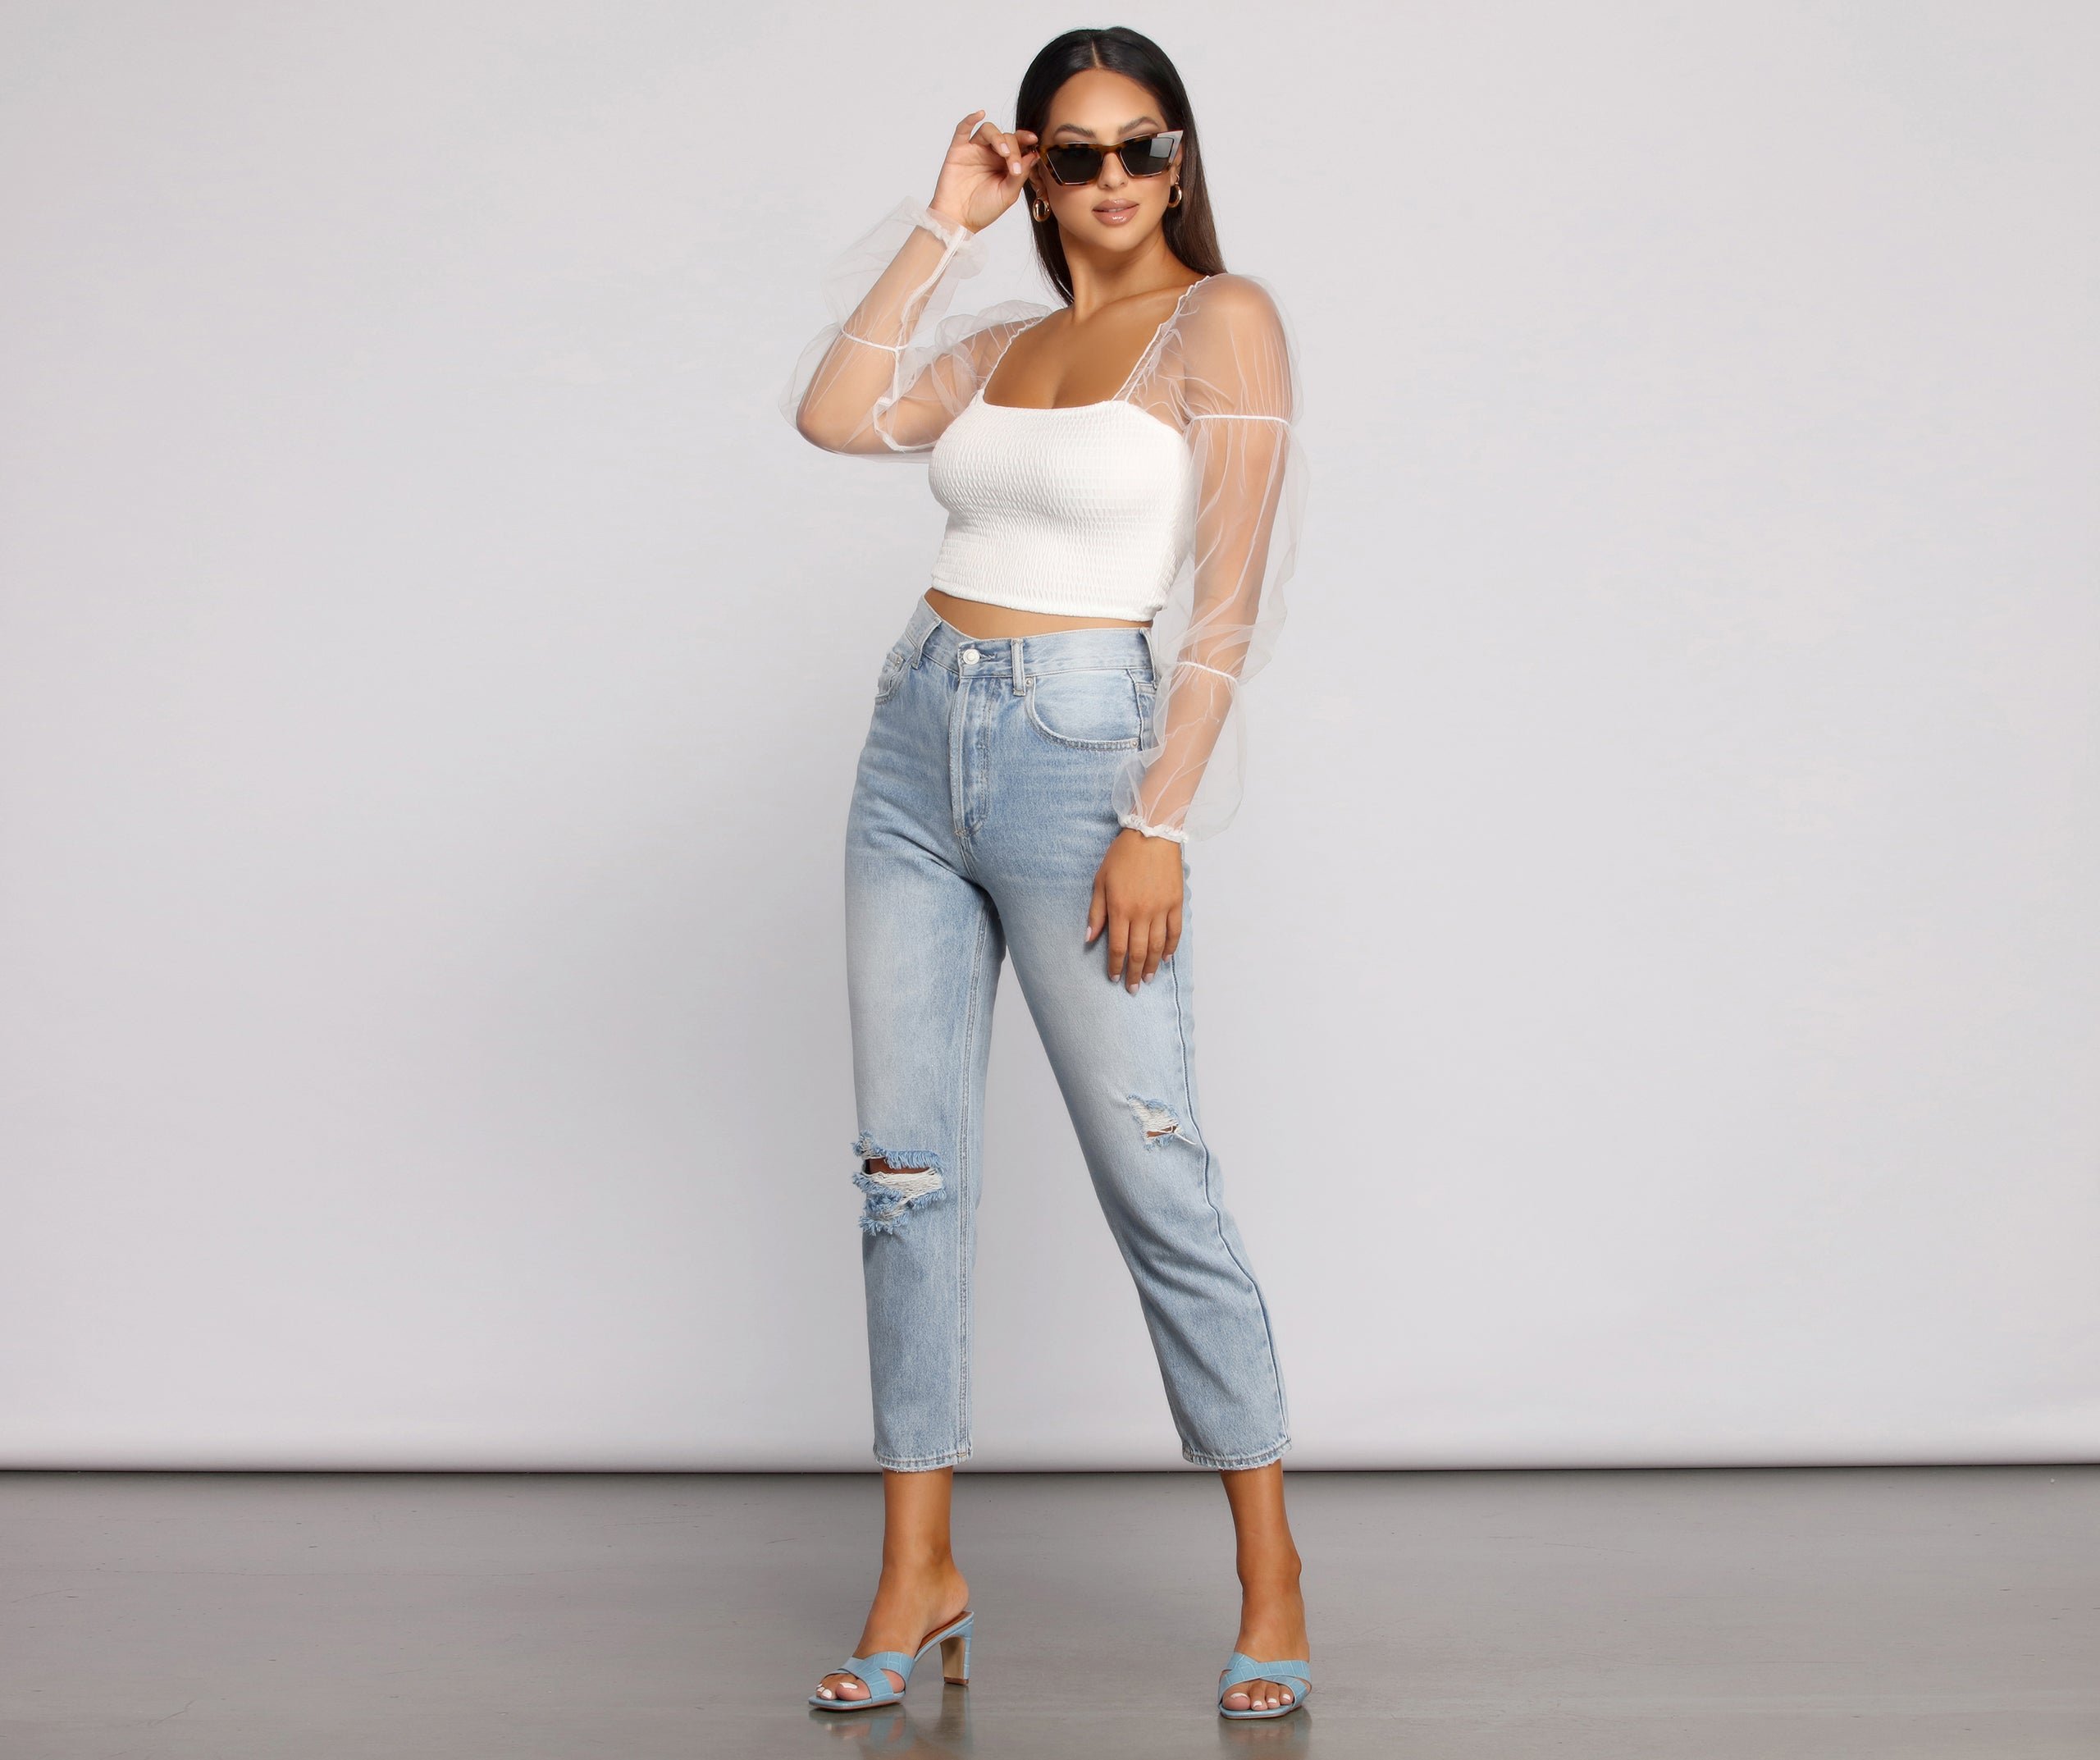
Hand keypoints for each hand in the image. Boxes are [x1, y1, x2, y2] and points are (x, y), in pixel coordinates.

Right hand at [929, 110, 1038, 235]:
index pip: (1018, 145)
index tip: (1034, 141)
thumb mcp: (1008, 194)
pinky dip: (970, 119)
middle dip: (1014, 149)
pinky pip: (963, 129)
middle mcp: (991, 154)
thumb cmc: (983, 210)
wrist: (959, 220)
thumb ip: (1020, 174)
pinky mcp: (958, 150)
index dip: (1026, 140)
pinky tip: (980, 114)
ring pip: (989, 130)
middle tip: (1014, 166)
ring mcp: (975, 150)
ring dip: (999, 138)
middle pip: (1006, 137)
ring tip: (1004, 153)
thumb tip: (1033, 155)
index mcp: (1005, 164)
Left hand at [1086, 828, 1183, 992]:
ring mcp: (1161, 909)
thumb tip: (1089, 939)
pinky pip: (1175, 931)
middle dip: (1135, 973)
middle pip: (1139, 952)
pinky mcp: (1176, 903)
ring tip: (1149, 979)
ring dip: (1153, 966)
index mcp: (1120, 908)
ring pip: (1158, 946)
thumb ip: (1096, 912)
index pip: (1118, 947)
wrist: (1152, 834)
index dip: (1116, 966)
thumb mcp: (1100, 881)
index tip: (1115, 978)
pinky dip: (1171, 947)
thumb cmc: (1122, 855)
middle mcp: (1141, 913)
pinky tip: (1166, 958)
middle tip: (1134, 988)